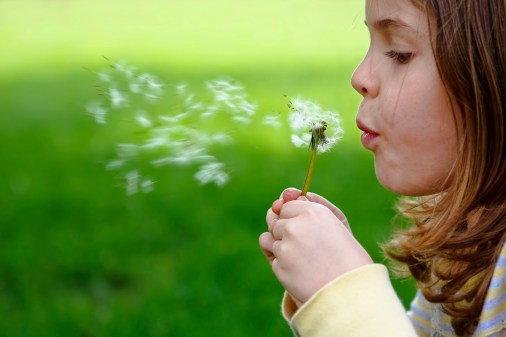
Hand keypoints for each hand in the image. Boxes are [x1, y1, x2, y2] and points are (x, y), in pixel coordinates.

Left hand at [259, 188, 371, 303]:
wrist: (351, 292)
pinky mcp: (279, 266)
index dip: (294, 217)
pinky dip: (282, 263)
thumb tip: (280, 199)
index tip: (305, 229)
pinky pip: (272, 258)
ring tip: (303, 258)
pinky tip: (300, 271)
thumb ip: (308, 206)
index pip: (287, 205)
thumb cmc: (347, 256)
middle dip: (286, 232)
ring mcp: (285, 247)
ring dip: (280, 246)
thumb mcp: (335, 223)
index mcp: (314, 212)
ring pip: (269, 238)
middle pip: (276, 221)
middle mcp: (296, 226)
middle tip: (308, 247)